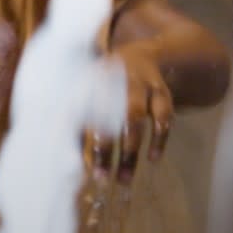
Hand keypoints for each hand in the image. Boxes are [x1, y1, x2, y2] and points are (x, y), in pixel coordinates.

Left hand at [85, 40, 172, 184]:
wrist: (141, 53)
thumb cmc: (105, 82)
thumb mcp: (88, 90)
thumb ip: (78, 119)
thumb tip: (69, 156)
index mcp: (93, 81)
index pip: (86, 114)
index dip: (85, 142)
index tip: (86, 169)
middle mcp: (116, 81)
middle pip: (109, 117)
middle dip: (109, 150)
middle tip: (106, 179)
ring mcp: (141, 85)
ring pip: (138, 117)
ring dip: (132, 150)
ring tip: (126, 178)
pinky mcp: (162, 92)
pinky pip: (164, 117)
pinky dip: (160, 139)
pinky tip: (153, 159)